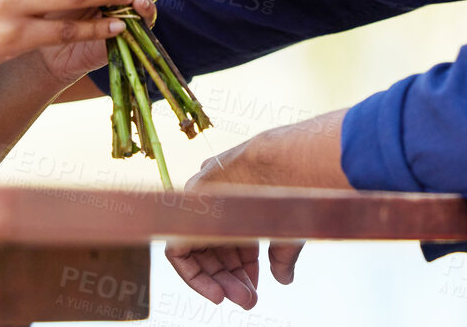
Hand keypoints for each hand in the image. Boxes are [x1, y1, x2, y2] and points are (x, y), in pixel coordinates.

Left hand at [164, 145, 300, 308]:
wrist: (277, 167)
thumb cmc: (287, 192)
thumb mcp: (284, 228)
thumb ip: (280, 255)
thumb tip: (284, 279)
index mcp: (235, 196)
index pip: (233, 237)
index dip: (245, 265)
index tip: (255, 285)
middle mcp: (212, 199)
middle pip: (216, 248)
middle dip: (233, 277)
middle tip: (249, 300)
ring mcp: (195, 206)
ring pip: (200, 253)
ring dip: (218, 282)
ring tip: (242, 300)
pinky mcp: (181, 217)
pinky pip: (179, 254)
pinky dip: (195, 277)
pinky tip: (218, 294)